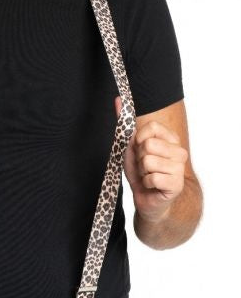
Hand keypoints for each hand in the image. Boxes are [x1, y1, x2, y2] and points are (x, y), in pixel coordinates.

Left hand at [114, 96, 186, 222]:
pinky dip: (146, 183)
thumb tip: (117, 99)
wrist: (148, 198)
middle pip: (148, 145)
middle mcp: (179, 151)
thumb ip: (124, 122)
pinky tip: (152, 186)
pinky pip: (151, 178)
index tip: (140, 149)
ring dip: (142, 172)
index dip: (138, 139)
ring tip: (147, 176)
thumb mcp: (129, 145)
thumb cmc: (141, 171)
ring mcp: (180, 168)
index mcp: (170, 139)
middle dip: (139, 158)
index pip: (151, 127)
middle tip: (144, 167)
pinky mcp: (176, 184)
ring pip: (148, 161)